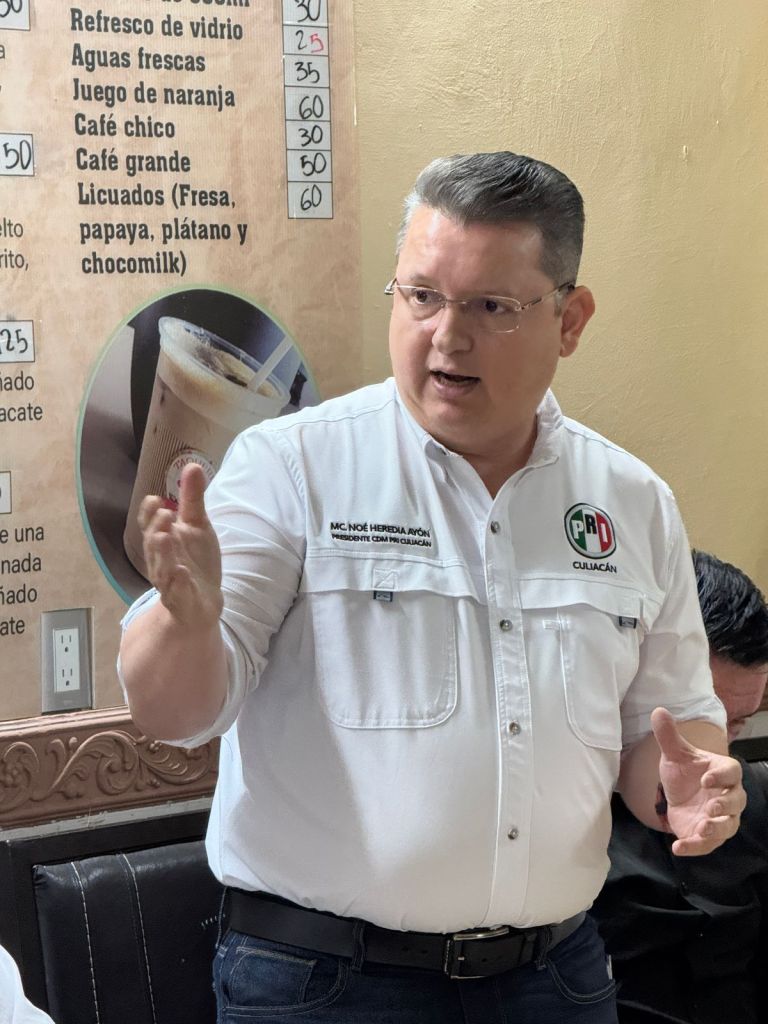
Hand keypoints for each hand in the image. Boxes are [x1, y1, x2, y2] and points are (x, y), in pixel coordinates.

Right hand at [138, 463, 223, 628]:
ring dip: (163, 553)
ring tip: (166, 537)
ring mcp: (169, 581)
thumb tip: (192, 465)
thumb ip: (191, 499)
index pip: (150, 524)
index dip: (150, 513)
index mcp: (162, 540)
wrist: (202, 601)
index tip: (155, 499)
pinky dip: (178, 582)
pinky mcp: (181, 599)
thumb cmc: (194, 560)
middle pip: (154, 544)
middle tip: (165, 515)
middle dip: (156, 529)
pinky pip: (177, 592)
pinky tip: (183, 573)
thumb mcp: (196, 526)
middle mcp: (160, 559)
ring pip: (161, 567)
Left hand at [652, 707, 744, 855]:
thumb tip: (658, 710)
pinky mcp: (708, 836)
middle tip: (711, 808)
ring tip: (701, 829)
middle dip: (725, 805)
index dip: (721, 776)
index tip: (706, 779)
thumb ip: (668, 735)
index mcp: (723, 773)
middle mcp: (728, 797)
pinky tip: (677, 847)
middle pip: (737, 802)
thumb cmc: (684, 771)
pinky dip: (694, 847)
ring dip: (716, 830)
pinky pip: (706, 845)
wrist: (679, 794)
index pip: (731, 773)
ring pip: (728, 826)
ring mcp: (720, 818)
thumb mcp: (674, 754)